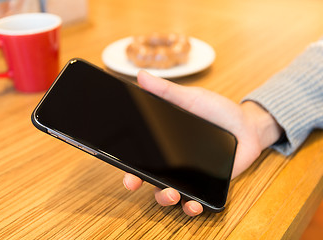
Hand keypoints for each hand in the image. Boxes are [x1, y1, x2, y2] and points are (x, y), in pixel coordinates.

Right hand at [123, 70, 282, 215]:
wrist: (246, 124)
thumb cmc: (217, 110)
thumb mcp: (191, 98)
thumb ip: (167, 91)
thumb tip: (141, 76)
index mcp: (165, 143)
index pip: (142, 159)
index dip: (130, 169)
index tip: (126, 174)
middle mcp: (174, 163)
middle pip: (150, 180)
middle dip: (141, 186)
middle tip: (137, 184)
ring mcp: (190, 176)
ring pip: (170, 195)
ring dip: (166, 199)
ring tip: (172, 195)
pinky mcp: (208, 185)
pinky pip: (196, 201)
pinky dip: (192, 207)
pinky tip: (194, 205)